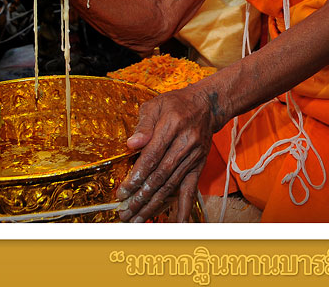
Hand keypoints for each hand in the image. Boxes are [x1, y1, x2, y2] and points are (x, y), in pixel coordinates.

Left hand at [116, 83, 222, 222]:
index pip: (152, 156)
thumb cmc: (176, 104)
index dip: (136, 176)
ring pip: (171, 185)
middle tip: (125, 212)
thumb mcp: (156, 104)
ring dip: (154, 205)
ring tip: (137, 219)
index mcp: (172, 125)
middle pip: (160, 175)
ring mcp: (193, 156)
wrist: (206, 105)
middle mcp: (185, 142)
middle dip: (141, 196)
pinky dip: (183, 208)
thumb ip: (143, 124)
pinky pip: (191, 189)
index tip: (123, 192)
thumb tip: (131, 144)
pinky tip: (176, 224)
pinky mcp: (198, 165)